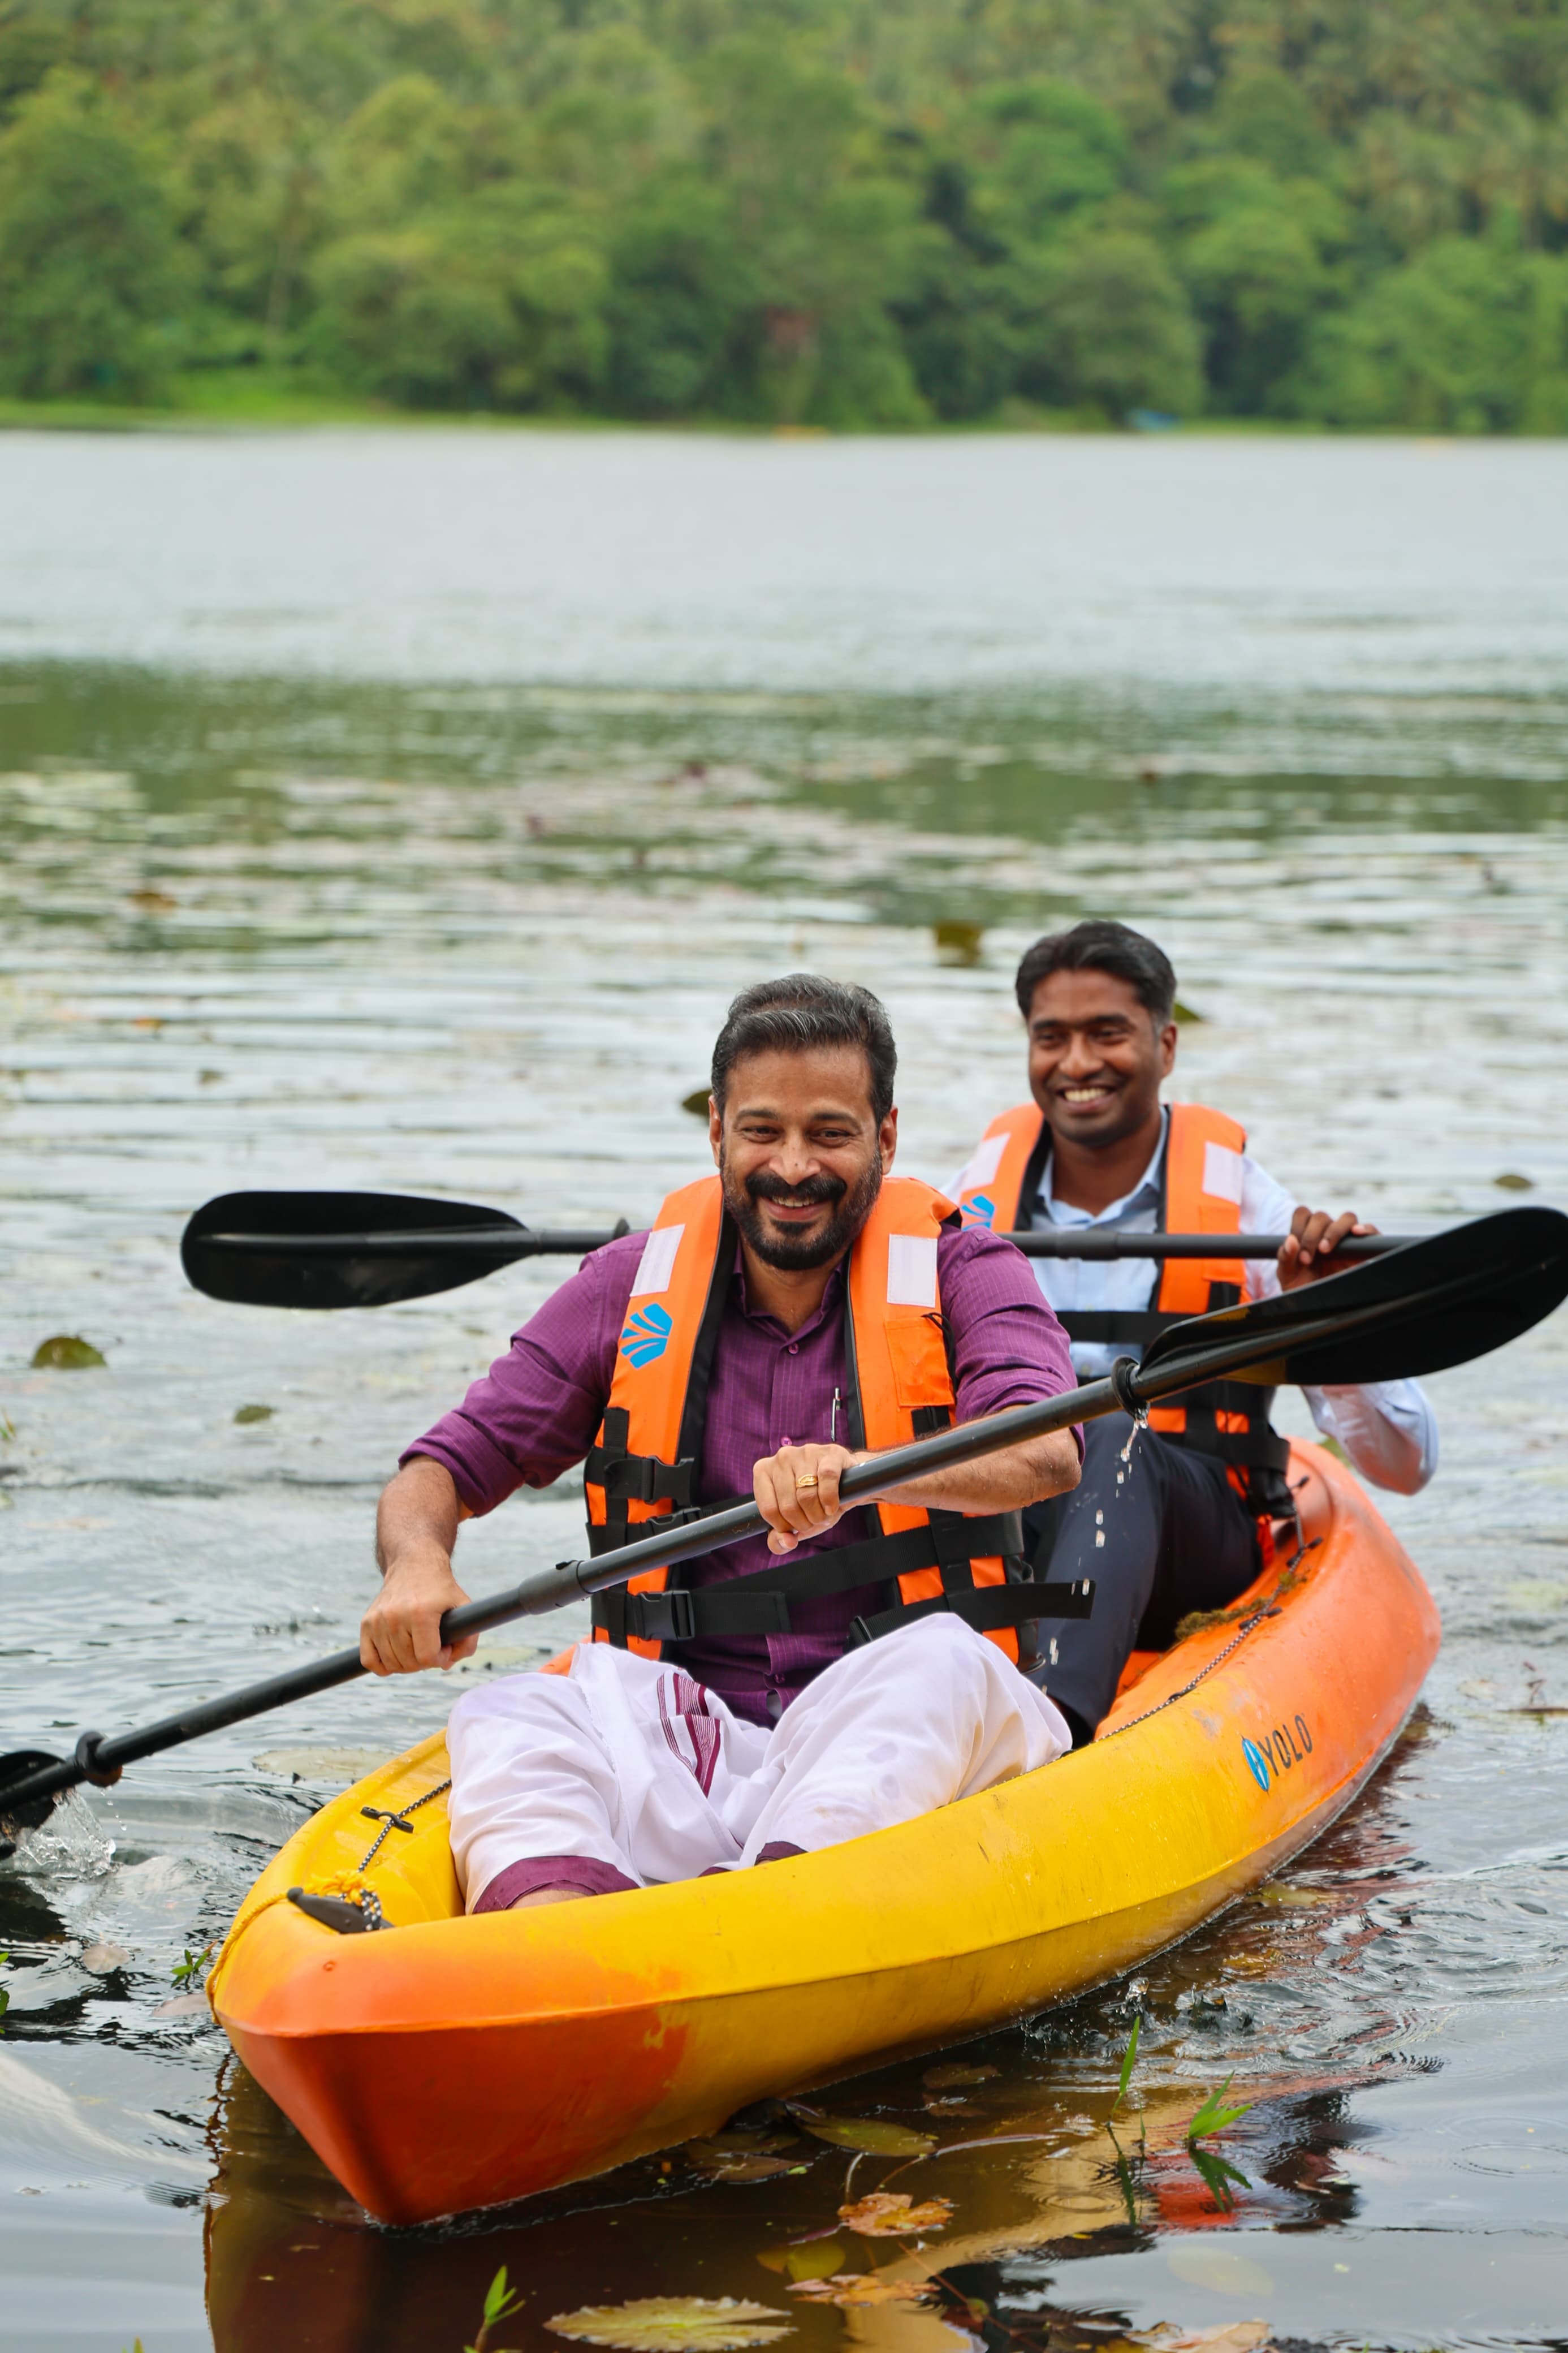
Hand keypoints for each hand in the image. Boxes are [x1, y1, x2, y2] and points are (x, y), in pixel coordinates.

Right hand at [360, 1546, 477, 1674]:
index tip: (445, 1646)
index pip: (426, 1657)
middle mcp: (395, 1616)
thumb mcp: (463, 1607)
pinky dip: (382, 1666)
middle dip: (425, 1661)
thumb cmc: (440, 1589)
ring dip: (407, 1663)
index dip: (440, 1658)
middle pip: (409, 1663)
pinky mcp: (366, 1623)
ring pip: (391, 1664)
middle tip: (432, 1645)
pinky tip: (396, 1657)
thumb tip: (446, 1664)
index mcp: (421, 1612)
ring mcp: (378, 1620)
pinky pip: (369, 1660)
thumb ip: (467, 1640)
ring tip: (417, 1647)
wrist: (413, 1565)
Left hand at [753, 1442, 860, 1554]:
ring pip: (806, 1495)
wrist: (847, 1482)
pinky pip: (826, 1479)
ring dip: (819, 1515)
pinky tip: (833, 1506)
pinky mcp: (829, 1453)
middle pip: (788, 1505)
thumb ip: (779, 1539)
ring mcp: (805, 1452)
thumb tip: (787, 1542)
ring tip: (824, 1514)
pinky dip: (830, 1499)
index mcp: (764, 1471)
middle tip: (813, 1521)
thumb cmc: (815, 1501)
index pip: (768, 1510)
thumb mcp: (794, 1522)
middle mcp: (781, 1457)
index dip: (784, 1527)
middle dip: (804, 1522)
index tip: (795, 1528)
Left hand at [1278, 1205, 1376, 1290]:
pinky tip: (1357, 1233)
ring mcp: (1347, 1241)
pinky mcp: (1365, 1251)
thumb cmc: (1304, 1290)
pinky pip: (1372, 1232)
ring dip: (1334, 1231)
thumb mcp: (1289, 1277)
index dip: (1297, 1226)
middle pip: (1321, 1217)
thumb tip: (1291, 1240)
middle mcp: (1328, 1234)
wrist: (1321, 1310)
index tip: (1295, 1249)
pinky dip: (1366, 1229)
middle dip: (1311, 1236)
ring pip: (1347, 1218)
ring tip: (1325, 1250)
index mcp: (1308, 1235)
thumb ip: (1285, 1258)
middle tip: (1307, 1259)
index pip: (1303, 1214)